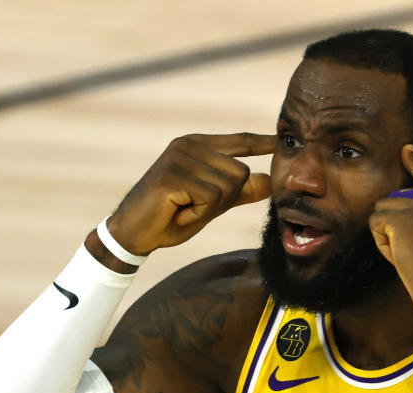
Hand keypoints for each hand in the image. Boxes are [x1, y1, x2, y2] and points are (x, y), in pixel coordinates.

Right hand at [107, 133, 275, 254]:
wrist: (133, 233)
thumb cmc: (171, 217)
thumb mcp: (211, 203)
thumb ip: (239, 192)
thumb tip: (269, 182)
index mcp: (198, 146)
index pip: (239, 142)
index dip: (261, 143)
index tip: (279, 140)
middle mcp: (189, 145)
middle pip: (240, 172)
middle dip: (224, 200)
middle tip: (193, 206)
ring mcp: (180, 157)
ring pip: (227, 187)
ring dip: (209, 209)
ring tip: (184, 208)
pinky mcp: (172, 174)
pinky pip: (210, 198)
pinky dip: (198, 214)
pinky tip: (178, 212)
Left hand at [369, 145, 412, 320]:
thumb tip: (409, 202)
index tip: (406, 150)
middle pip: (400, 197)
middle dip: (397, 223)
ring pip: (385, 209)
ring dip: (388, 233)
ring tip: (409, 254)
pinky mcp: (404, 217)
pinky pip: (376, 223)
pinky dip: (381, 243)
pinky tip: (400, 256)